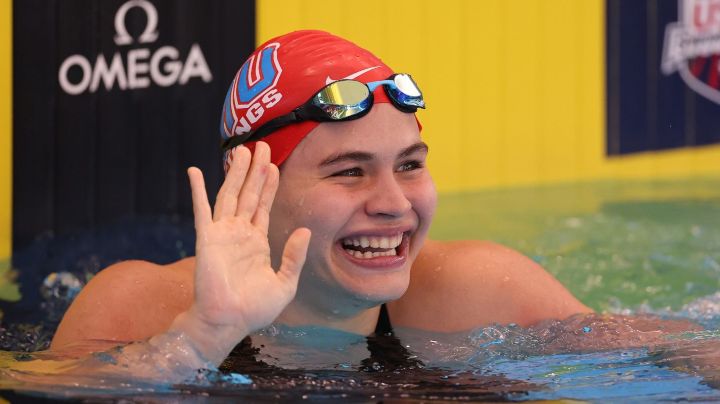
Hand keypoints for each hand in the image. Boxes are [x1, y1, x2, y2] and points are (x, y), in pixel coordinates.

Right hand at [168, 142, 309, 362]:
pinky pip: (202, 210)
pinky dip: (197, 190)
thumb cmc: (255, 309)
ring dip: (236, 173)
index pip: (263, 205)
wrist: (230, 321)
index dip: (269, 184)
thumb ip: (294, 256)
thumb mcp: (285, 283)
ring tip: (242, 150)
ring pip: (230, 195)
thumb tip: (304, 230)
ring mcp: (222, 234)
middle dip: (255, 170)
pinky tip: (195, 171)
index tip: (274, 164)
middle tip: (261, 145)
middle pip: (248, 193)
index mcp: (256, 241)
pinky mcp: (207, 238)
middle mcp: (239, 233)